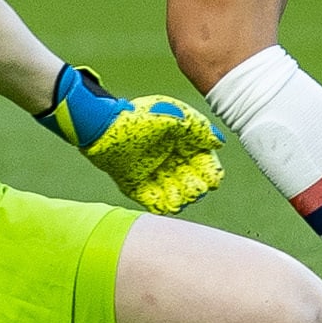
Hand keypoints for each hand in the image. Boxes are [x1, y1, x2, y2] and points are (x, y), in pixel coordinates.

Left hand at [38, 65, 225, 214]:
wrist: (103, 129)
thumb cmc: (139, 117)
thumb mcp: (175, 116)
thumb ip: (199, 128)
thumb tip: (218, 143)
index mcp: (182, 142)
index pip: (204, 162)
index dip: (211, 172)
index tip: (212, 180)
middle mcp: (170, 160)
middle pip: (193, 181)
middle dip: (196, 188)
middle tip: (194, 188)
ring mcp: (154, 174)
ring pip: (176, 193)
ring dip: (181, 198)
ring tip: (177, 196)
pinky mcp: (137, 186)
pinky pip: (154, 202)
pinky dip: (162, 206)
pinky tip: (166, 205)